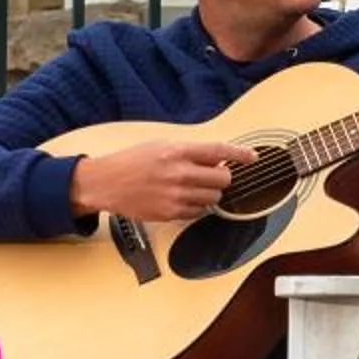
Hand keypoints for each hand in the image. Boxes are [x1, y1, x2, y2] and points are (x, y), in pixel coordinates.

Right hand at [67, 139, 257, 222]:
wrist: (105, 182)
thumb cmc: (132, 162)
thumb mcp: (161, 145)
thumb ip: (190, 151)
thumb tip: (217, 158)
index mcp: (177, 151)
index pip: (219, 151)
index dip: (240, 154)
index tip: (252, 157)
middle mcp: (179, 173)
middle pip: (223, 178)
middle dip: (221, 176)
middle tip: (211, 174)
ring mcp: (176, 195)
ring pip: (214, 197)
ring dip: (209, 192)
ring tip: (190, 186)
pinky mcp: (170, 213)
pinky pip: (199, 212)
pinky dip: (196, 206)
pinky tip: (180, 198)